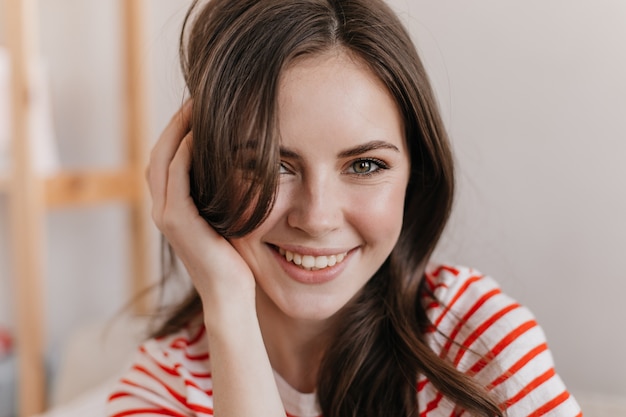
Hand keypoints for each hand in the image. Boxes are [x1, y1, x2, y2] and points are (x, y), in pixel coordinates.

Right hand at [146, 102, 256, 326]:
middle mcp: (163, 208)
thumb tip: (235, 167)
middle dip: (176, 124)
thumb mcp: (225, 219)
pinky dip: (184, 153)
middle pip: (159, 153)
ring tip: (195, 107)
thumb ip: (219, 195)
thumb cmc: (232, 260)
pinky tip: (199, 136)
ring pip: (162, 159)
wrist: (230, 295)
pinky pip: (176, 177)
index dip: (178, 131)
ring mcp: (166, 215)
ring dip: (177, 131)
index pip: (166, 159)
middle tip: (195, 98)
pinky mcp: (177, 222)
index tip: (198, 108)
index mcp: (172, 207)